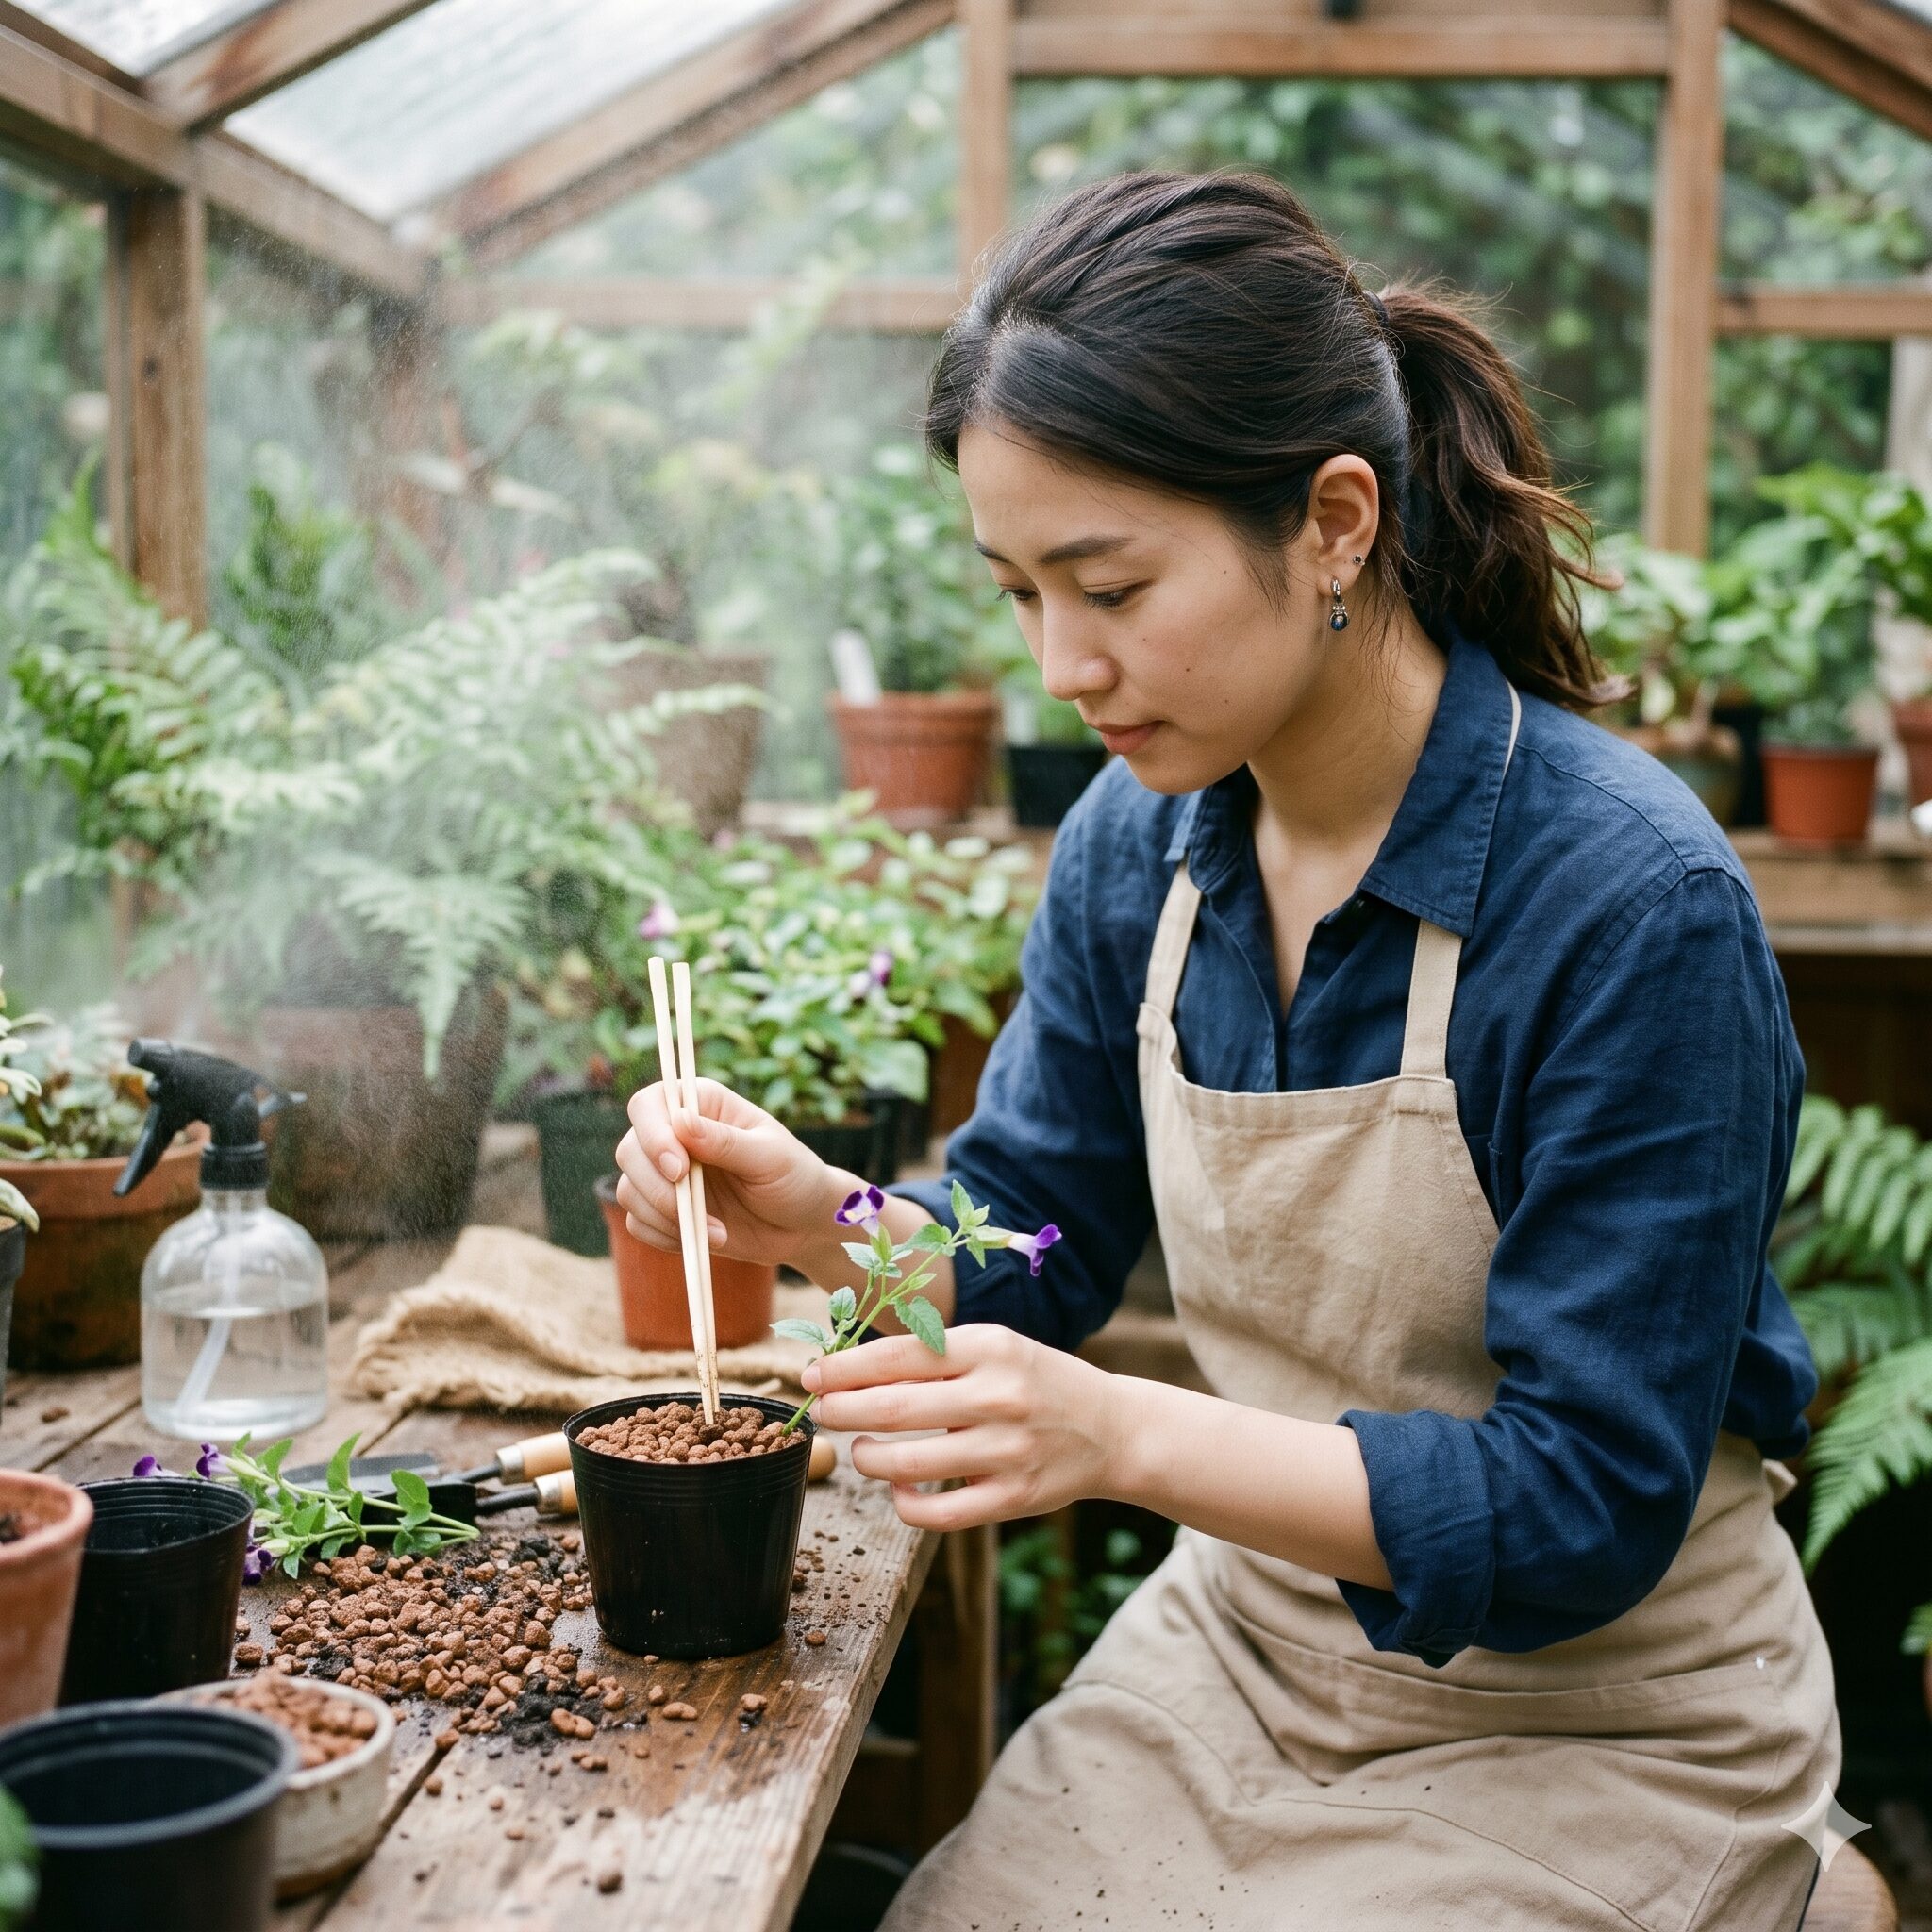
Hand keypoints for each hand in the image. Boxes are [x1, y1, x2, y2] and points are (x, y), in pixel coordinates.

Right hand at [614, 1077, 845, 1268]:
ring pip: (629, 1190)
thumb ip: (726, 1142)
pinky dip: (664, 1236)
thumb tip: (681, 1123)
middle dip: (656, 1186)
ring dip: (665, 1217)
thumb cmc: (795, 1178)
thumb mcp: (770, 1158)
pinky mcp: (665, 1211)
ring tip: (716, 1232)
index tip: (679, 1169)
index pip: (649, 1104)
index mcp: (702, 1105)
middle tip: (693, 1211)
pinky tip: (704, 1241)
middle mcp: (676, 1135)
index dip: (653, 1135)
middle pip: (629, 1149)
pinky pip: (638, 1223)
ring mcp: (667, 1174)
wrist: (803, 1224)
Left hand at [804, 1325, 1122, 1529]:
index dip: (845, 1367)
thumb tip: (850, 1367)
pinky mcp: (1012, 1498)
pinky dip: (904, 1504)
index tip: (813, 1374)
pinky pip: (937, 1514)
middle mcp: (998, 1397)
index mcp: (990, 1348)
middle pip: (893, 1409)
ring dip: (867, 1458)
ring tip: (860, 1448)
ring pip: (907, 1466)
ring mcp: (1007, 1452)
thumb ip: (933, 1354)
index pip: (899, 1356)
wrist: (1110, 1428)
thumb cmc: (1034, 1381)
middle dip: (841, 1410)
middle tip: (820, 1411)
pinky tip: (899, 1488)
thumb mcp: (994, 1347)